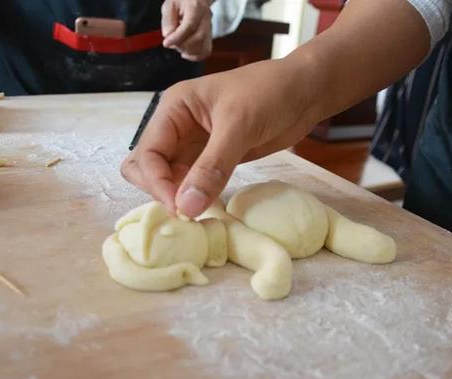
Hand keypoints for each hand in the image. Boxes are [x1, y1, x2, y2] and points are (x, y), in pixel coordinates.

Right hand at [121, 59, 319, 216]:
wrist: (304, 91)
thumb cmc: (270, 93)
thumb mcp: (240, 126)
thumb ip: (212, 166)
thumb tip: (187, 207)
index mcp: (174, 108)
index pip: (148, 152)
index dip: (157, 182)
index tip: (180, 207)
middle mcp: (177, 127)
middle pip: (147, 166)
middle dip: (159, 189)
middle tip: (186, 211)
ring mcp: (193, 144)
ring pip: (167, 177)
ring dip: (175, 196)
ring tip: (195, 214)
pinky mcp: (211, 158)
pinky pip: (191, 182)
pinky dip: (193, 197)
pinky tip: (206, 208)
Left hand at [161, 0, 212, 60]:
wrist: (194, 0)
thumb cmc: (181, 1)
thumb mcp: (170, 5)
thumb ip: (168, 20)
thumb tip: (168, 35)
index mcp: (196, 7)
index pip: (189, 26)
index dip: (177, 38)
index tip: (167, 43)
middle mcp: (206, 18)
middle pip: (198, 38)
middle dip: (182, 45)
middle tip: (171, 43)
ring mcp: (209, 28)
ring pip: (203, 47)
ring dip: (187, 51)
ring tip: (178, 44)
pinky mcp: (209, 36)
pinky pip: (206, 51)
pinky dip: (195, 56)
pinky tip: (186, 52)